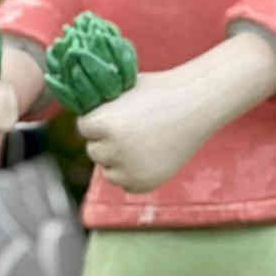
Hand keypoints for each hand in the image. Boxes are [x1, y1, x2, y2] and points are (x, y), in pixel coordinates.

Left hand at [77, 72, 217, 194]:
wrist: (196, 105)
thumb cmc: (158, 91)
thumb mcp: (122, 92)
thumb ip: (100, 109)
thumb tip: (79, 120)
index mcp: (104, 124)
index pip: (83, 128)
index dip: (98, 120)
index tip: (115, 113)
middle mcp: (114, 149)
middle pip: (94, 150)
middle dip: (106, 141)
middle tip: (131, 128)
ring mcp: (130, 170)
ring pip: (107, 171)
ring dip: (116, 160)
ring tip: (139, 141)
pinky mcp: (144, 183)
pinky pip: (125, 183)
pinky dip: (132, 173)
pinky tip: (147, 154)